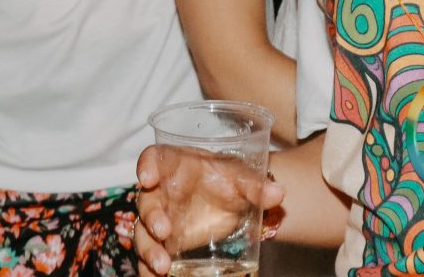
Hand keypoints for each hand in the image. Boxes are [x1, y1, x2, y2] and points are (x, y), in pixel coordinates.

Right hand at [135, 143, 283, 274]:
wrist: (235, 203)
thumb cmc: (231, 180)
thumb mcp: (244, 179)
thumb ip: (257, 186)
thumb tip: (279, 192)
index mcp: (175, 166)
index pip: (153, 158)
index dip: (146, 166)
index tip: (147, 178)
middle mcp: (161, 192)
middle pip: (146, 201)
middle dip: (151, 217)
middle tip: (162, 231)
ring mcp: (160, 220)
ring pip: (144, 233)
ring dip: (149, 250)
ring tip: (162, 267)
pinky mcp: (165, 244)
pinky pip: (150, 257)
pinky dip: (148, 270)